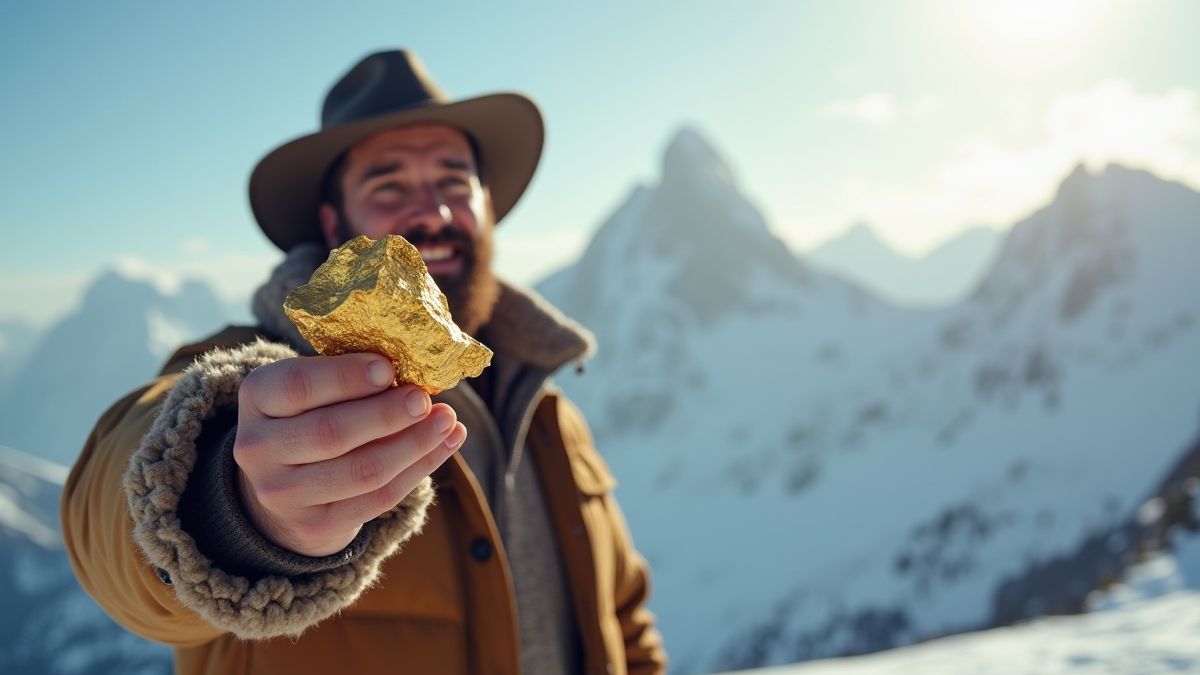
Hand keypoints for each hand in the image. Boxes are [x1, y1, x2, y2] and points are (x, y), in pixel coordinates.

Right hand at [232, 353, 465, 556]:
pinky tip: (446, 444)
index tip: (388, 368)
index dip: (345, 378)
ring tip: (447, 421)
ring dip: (414, 444)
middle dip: (387, 415)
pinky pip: (379, 498)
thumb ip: (350, 376)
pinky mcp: (315, 526)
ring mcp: (282, 494)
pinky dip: (419, 468)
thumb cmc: (312, 416)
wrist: (285, 487)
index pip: (297, 386)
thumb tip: (416, 367)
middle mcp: (258, 448)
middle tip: (425, 399)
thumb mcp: (313, 388)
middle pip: (331, 433)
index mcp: (257, 398)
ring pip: (362, 470)